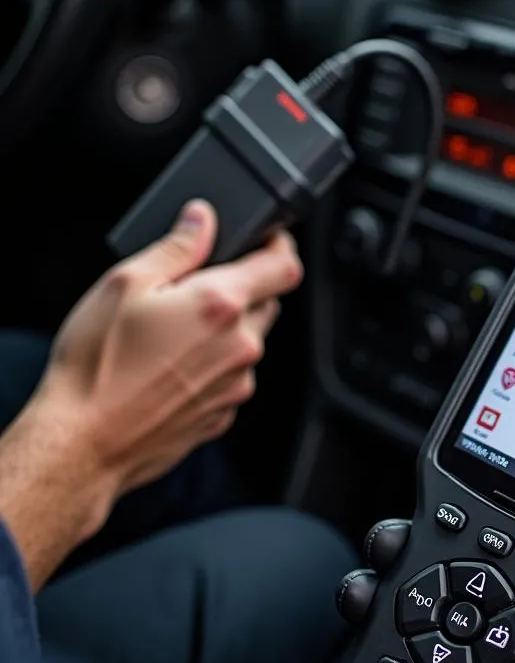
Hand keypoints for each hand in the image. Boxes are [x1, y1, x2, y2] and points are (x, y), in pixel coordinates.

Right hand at [38, 199, 300, 512]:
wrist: (82, 444)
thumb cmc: (96, 367)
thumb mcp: (125, 285)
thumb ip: (176, 247)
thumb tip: (202, 219)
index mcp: (221, 305)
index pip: (285, 266)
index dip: (281, 246)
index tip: (269, 239)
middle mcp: (241, 345)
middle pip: (268, 302)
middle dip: (244, 288)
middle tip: (197, 288)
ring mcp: (236, 383)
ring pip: (249, 341)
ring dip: (227, 330)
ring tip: (172, 334)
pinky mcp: (223, 413)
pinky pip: (232, 376)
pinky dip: (213, 365)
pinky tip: (170, 368)